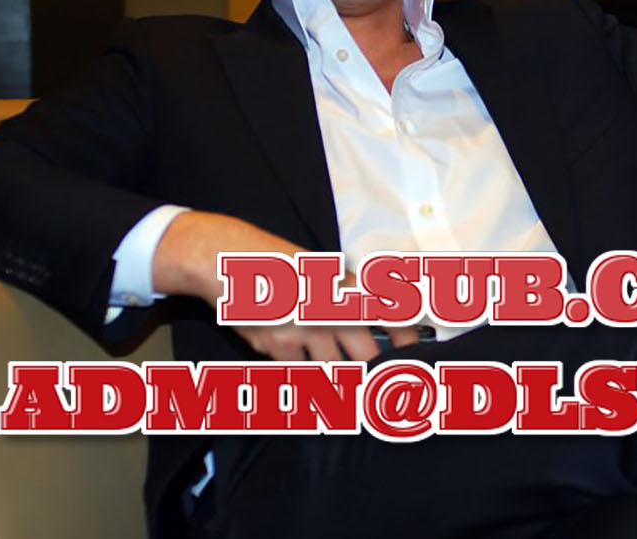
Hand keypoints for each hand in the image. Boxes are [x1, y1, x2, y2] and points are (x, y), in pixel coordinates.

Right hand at [152, 210, 420, 360]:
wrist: (222, 261)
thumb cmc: (271, 260)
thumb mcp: (315, 269)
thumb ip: (343, 292)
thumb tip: (373, 312)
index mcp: (338, 284)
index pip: (386, 312)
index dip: (404, 334)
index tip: (414, 348)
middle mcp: (323, 309)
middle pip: (363, 353)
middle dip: (371, 365)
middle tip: (380, 373)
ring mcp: (299, 332)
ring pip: (332, 367)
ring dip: (337, 371)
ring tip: (344, 376)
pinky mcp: (274, 348)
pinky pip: (298, 367)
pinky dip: (301, 366)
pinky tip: (298, 358)